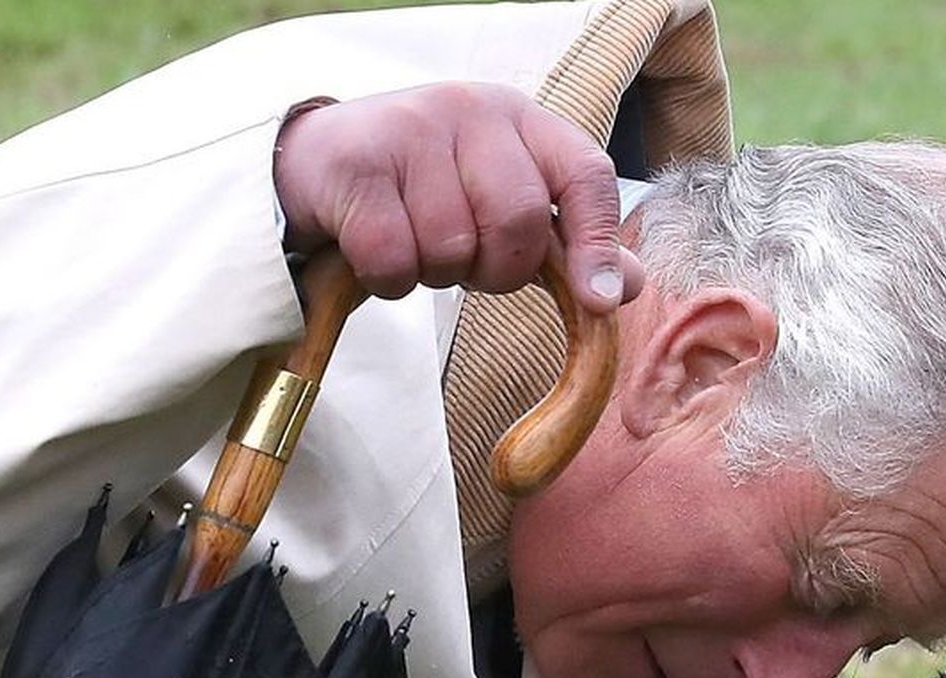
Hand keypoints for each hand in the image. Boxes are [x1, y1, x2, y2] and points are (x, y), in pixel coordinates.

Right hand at [272, 82, 643, 309]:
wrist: (317, 166)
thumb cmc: (426, 191)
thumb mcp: (503, 202)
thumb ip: (568, 241)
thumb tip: (628, 286)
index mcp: (522, 118)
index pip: (586, 175)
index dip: (599, 242)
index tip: (598, 300)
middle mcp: (470, 109)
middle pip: (519, 222)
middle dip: (497, 269)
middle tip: (467, 262)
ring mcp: (410, 129)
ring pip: (453, 248)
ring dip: (435, 274)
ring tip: (415, 244)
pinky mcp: (356, 164)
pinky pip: (395, 260)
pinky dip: (388, 279)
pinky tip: (375, 251)